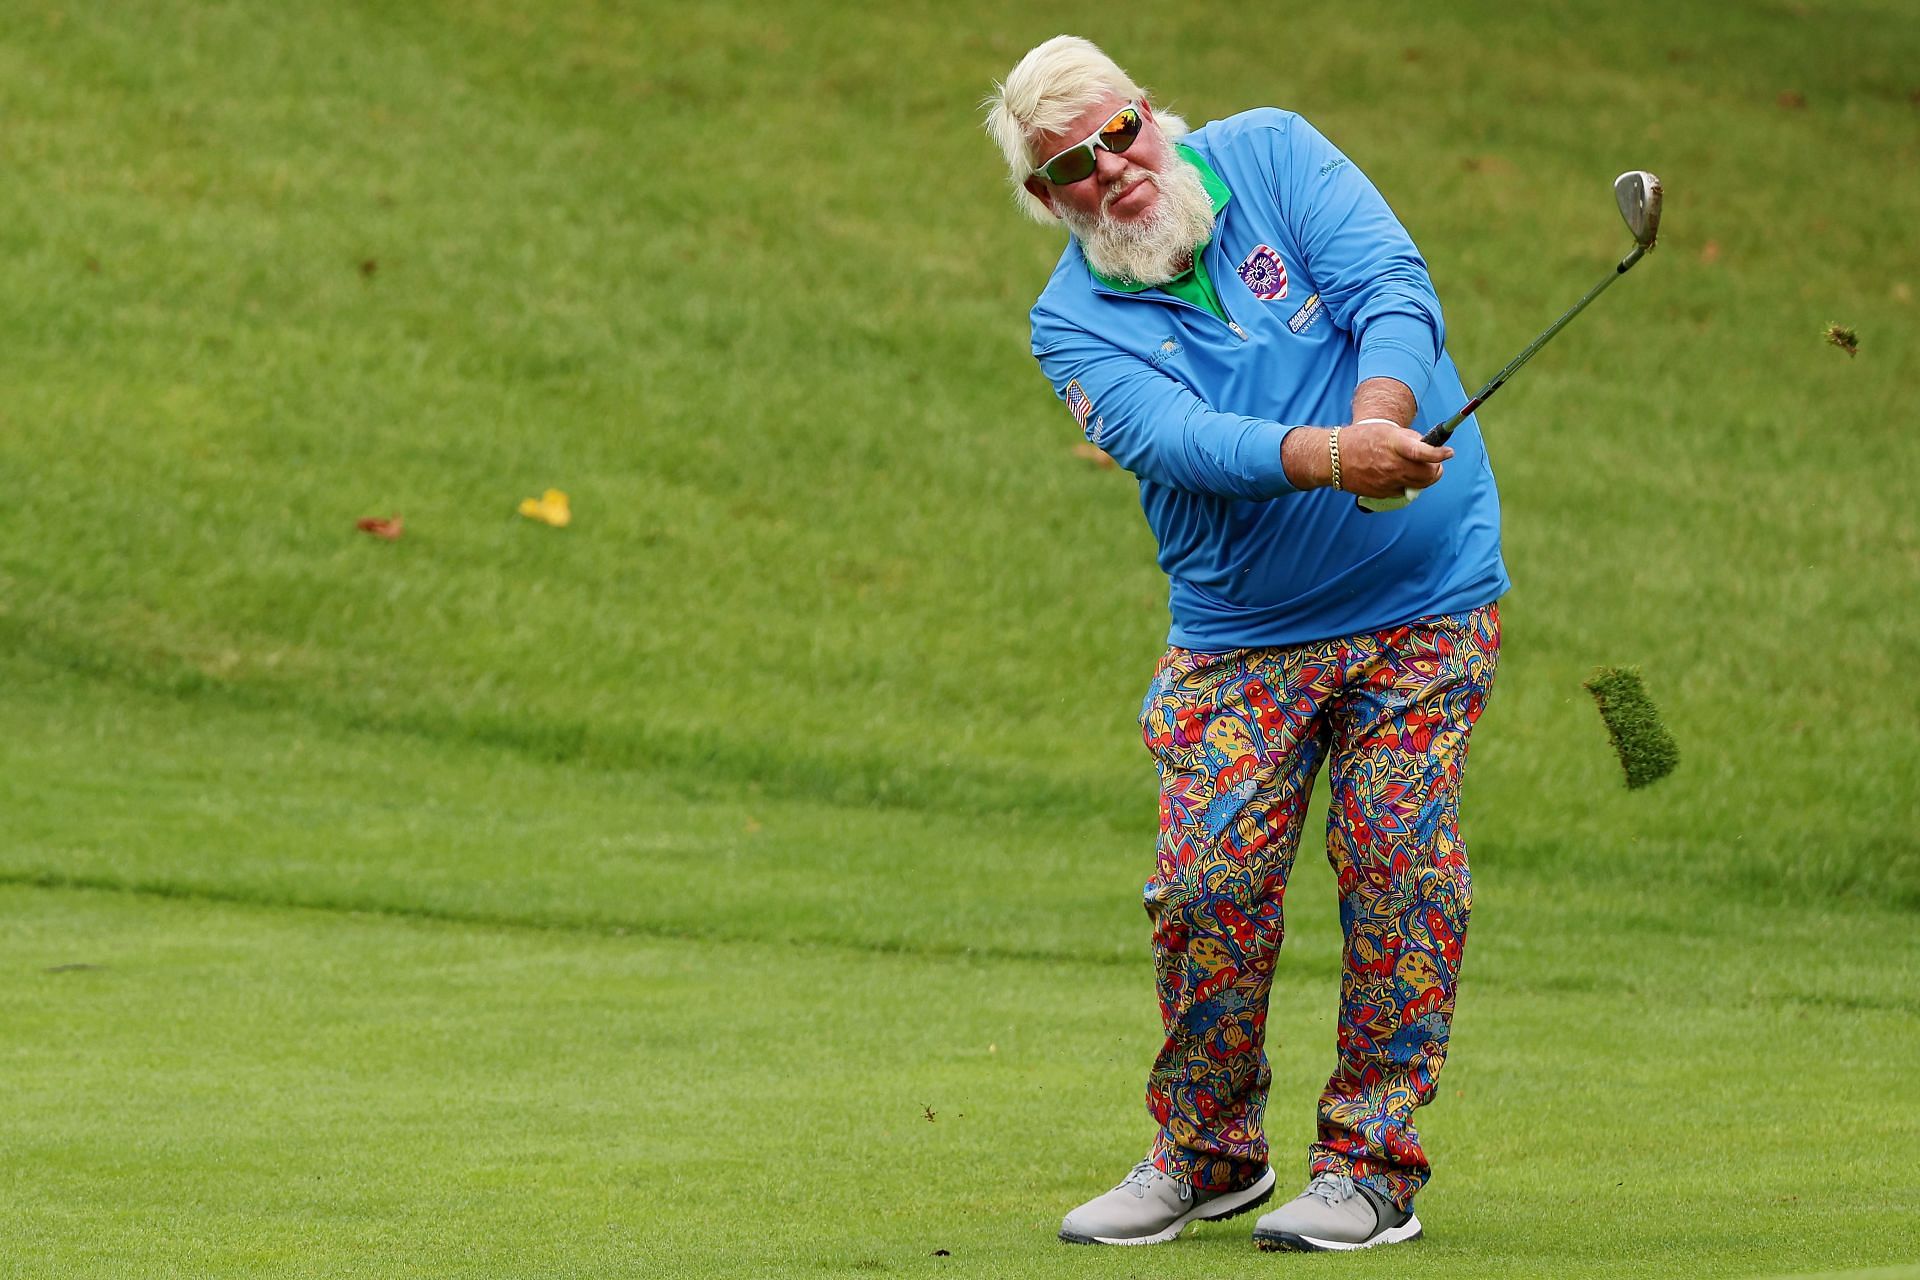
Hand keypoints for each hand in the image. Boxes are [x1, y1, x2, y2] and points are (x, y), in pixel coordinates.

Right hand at [1335, 420, 1452, 497]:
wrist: (1334, 458)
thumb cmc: (1361, 439)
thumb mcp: (1387, 430)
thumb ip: (1410, 438)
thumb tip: (1428, 446)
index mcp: (1394, 444)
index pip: (1423, 452)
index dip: (1439, 454)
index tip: (1448, 452)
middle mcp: (1393, 464)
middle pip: (1427, 474)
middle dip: (1436, 469)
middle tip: (1436, 464)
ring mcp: (1388, 481)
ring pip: (1419, 485)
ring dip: (1426, 479)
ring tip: (1422, 471)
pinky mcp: (1383, 493)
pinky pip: (1404, 492)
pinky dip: (1408, 486)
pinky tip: (1401, 477)